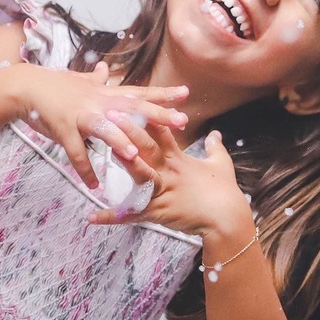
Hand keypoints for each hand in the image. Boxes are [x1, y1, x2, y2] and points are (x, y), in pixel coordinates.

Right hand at [20, 61, 188, 188]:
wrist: (27, 86)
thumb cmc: (54, 85)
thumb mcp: (79, 81)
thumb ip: (95, 78)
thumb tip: (104, 67)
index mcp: (104, 94)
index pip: (139, 92)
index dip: (163, 94)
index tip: (187, 93)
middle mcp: (98, 103)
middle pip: (132, 108)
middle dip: (157, 115)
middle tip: (181, 121)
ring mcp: (80, 116)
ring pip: (104, 128)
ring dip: (119, 142)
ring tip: (134, 156)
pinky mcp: (63, 129)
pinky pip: (75, 152)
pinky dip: (84, 169)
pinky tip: (93, 185)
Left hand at [88, 124, 252, 236]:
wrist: (228, 220)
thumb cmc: (225, 192)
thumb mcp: (221, 165)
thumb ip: (214, 147)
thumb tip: (214, 134)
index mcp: (179, 158)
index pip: (162, 132)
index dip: (147, 115)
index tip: (131, 99)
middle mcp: (168, 171)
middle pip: (148, 147)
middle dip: (129, 130)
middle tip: (111, 114)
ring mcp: (163, 191)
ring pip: (141, 174)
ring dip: (123, 163)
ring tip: (104, 152)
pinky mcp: (158, 212)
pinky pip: (130, 215)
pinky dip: (111, 217)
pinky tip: (91, 216)